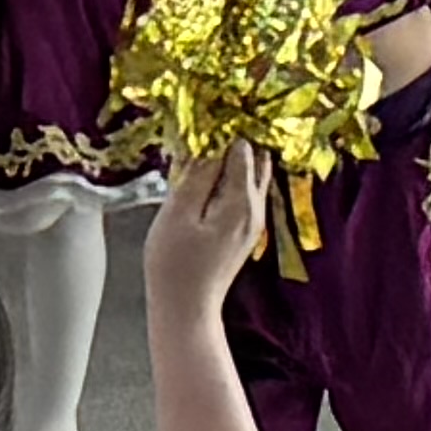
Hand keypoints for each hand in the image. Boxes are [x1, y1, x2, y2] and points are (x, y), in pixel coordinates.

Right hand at [141, 143, 268, 312]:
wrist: (186, 308)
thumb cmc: (175, 264)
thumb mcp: (178, 213)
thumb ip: (197, 175)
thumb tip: (210, 140)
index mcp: (242, 200)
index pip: (242, 147)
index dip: (221, 130)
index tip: (199, 122)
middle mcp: (256, 208)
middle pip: (255, 158)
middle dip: (231, 140)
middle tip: (201, 132)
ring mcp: (253, 221)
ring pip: (251, 174)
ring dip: (230, 159)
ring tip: (200, 152)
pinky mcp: (244, 230)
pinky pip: (244, 192)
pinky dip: (229, 178)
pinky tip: (203, 179)